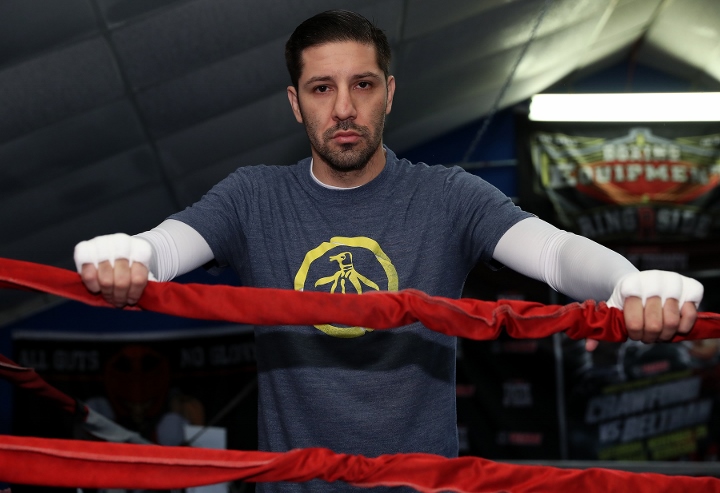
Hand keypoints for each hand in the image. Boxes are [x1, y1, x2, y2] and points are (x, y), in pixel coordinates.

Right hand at [74, 234, 152, 306]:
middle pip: (122, 282)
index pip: (138, 279)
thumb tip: (137, 301)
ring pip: (106, 281)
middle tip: (118, 301)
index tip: (131, 300)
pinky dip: (93, 286)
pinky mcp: (85, 249)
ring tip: (109, 296)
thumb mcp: (141, 270)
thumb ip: (141, 282)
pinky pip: (88, 276)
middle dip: (119, 297)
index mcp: (140, 248)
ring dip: (107, 294)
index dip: (134, 294)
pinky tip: (97, 288)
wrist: (113, 247)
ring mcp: (102, 244)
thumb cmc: (129, 263)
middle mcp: (122, 243)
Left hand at [586, 270, 702, 350]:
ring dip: (666, 334)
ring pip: (672, 322)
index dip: (634, 334)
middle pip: (653, 326)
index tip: (633, 333)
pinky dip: (684, 326)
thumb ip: (600, 327)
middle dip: (650, 337)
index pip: (633, 324)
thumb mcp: (611, 308)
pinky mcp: (691, 286)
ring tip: (659, 332)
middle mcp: (652, 280)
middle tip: (647, 336)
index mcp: (629, 286)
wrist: (643, 281)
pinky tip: (676, 326)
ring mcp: (673, 282)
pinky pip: (691, 315)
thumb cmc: (626, 299)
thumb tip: (589, 347)